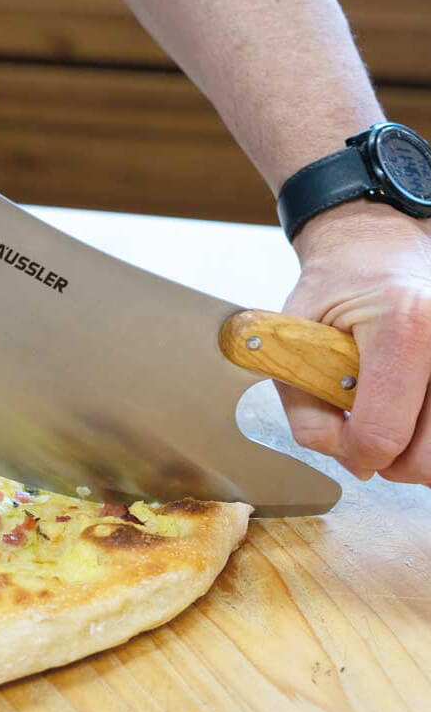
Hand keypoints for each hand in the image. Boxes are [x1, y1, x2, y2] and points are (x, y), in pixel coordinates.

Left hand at [280, 202, 430, 482]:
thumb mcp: (294, 339)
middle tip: (367, 437)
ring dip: (415, 452)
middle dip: (390, 462)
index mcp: (402, 324)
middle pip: (429, 458)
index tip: (342, 442)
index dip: (355, 453)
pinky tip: (411, 411)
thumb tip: (346, 457)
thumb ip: (305, 406)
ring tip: (390, 419)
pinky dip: (428, 433)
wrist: (379, 249)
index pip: (383, 431)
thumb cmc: (335, 290)